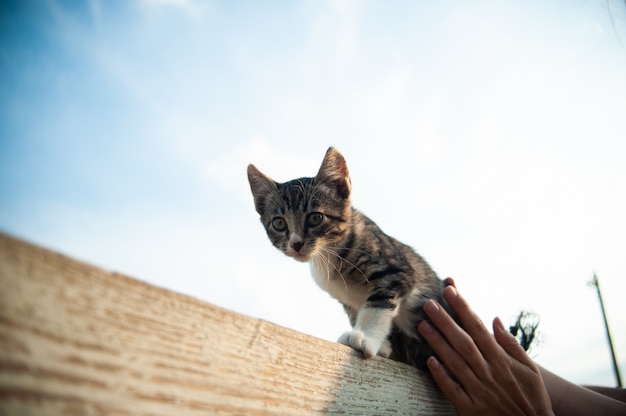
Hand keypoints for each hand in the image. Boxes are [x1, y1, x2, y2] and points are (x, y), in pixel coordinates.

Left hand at [418, 280, 553, 415]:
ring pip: (455, 363)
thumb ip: (511, 344)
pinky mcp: (471, 409)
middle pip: (463, 342)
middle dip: (445, 321)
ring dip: (438, 343)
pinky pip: (453, 391)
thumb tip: (495, 319)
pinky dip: (441, 376)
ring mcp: (479, 391)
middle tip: (428, 303)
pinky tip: (429, 361)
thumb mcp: (530, 369)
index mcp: (502, 360)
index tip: (450, 291)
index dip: (463, 308)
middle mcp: (489, 373)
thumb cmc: (532, 397)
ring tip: (422, 325)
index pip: (478, 328)